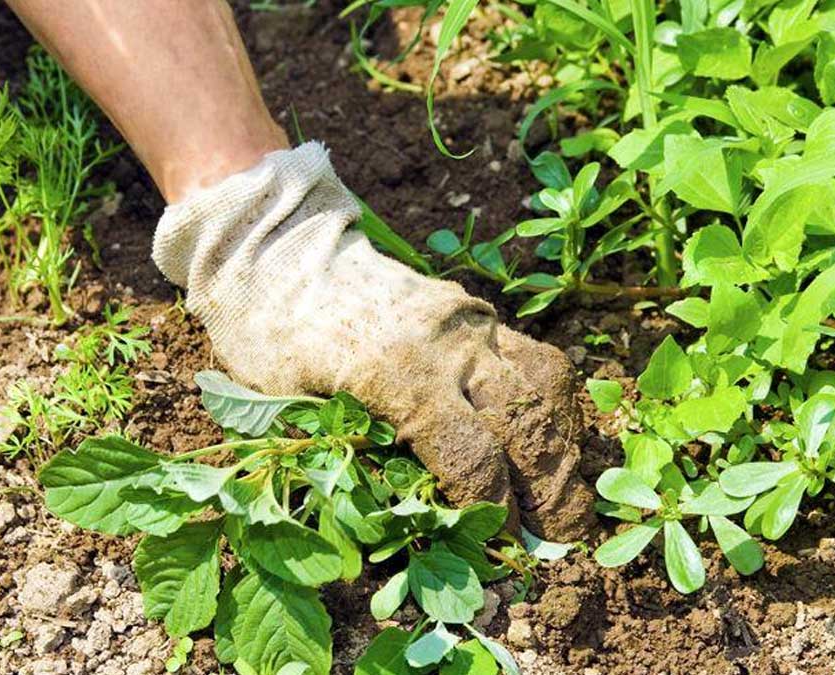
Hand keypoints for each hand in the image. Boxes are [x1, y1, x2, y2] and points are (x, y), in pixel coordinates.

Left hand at [153, 143, 594, 539]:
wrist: (277, 251)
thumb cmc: (269, 339)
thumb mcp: (289, 409)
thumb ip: (351, 459)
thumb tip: (411, 522)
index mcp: (398, 374)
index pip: (471, 456)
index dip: (493, 510)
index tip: (502, 545)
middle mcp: (448, 345)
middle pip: (526, 423)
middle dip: (551, 488)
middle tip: (559, 537)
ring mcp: (468, 322)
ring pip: (544, 386)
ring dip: (563, 444)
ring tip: (564, 490)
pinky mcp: (474, 311)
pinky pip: (532, 358)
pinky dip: (548, 404)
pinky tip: (547, 438)